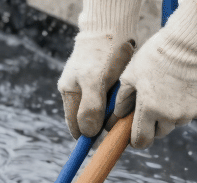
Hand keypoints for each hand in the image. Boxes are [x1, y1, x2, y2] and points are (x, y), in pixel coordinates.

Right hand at [57, 0, 139, 138]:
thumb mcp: (95, 81)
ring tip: (124, 103)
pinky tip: (127, 95)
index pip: (76, 127)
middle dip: (105, 123)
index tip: (106, 140)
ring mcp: (92, 87)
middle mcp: (79, 93)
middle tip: (119, 119)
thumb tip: (88, 134)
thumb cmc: (101, 53)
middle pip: (91, 121)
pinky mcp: (106, 81)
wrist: (114, 28)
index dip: (90, 136)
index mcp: (69, 93)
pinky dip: (120, 102)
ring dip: (114, 112)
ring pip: (104, 112)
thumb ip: (90, 108)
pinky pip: (112, 101)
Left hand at [113, 0, 196, 147]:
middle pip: (160, 132)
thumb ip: (124, 97)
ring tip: (170, 89)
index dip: (136, 140)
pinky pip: (191, 113)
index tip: (134, 135)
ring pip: (176, 122)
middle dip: (154, 123)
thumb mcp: (132, 72)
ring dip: (171, 113)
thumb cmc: (158, 55)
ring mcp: (188, 113)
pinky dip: (187, 105)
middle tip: (153, 103)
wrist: (193, 43)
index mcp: (149, 109)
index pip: (141, 139)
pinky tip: (185, 86)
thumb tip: (119, 114)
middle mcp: (169, 116)